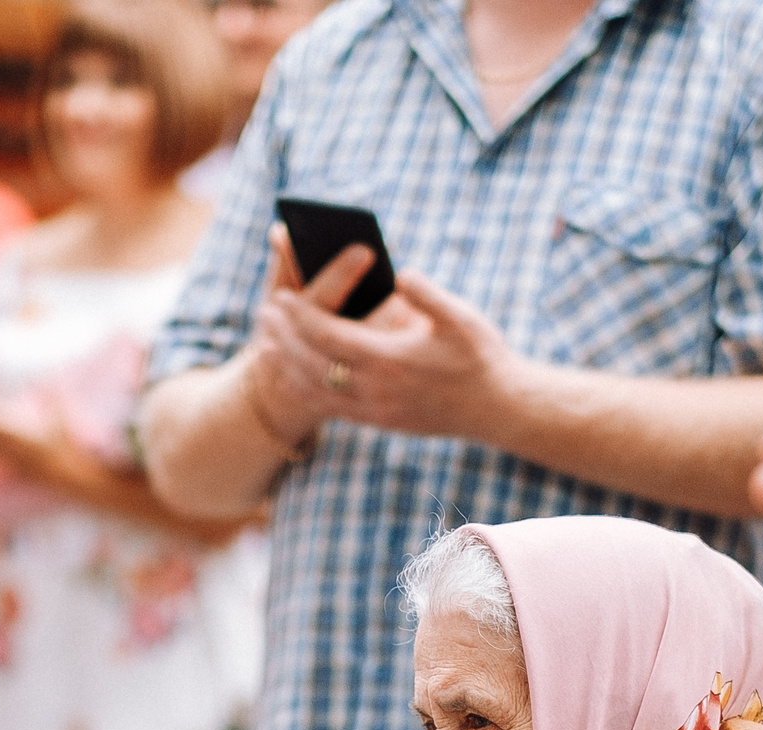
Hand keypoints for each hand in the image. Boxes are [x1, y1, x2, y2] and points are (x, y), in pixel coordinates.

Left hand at [249, 228, 520, 443]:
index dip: (301, 316)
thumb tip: (399, 274)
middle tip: (264, 313)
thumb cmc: (481, 357)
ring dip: (287, 366)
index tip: (282, 296)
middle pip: (312, 363)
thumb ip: (427, 294)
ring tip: (266, 343)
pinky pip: (330, 409)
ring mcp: (375, 410)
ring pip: (315, 391)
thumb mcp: (461, 318)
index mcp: (390, 360)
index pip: (329, 336)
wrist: (497, 409)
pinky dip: (305, 392)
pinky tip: (293, 376)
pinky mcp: (379, 422)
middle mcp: (376, 390)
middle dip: (285, 337)